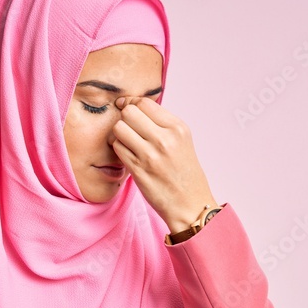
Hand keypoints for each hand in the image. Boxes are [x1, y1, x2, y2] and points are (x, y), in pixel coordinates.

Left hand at [112, 96, 217, 232]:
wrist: (190, 204)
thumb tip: (134, 106)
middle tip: (128, 128)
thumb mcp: (181, 141)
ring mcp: (151, 155)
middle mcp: (165, 138)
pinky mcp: (138, 170)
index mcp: (177, 128)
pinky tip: (127, 155)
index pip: (145, 103)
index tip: (128, 109)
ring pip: (119, 128)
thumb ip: (161, 123)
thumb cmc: (184, 172)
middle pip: (129, 112)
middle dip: (124, 118)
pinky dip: (118, 149)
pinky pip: (117, 148)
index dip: (132, 104)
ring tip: (126, 142)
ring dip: (118, 134)